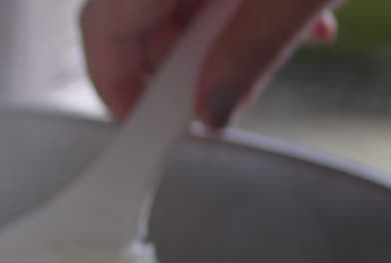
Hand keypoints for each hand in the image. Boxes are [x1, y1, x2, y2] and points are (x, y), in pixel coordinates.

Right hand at [80, 0, 338, 128]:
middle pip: (134, 8)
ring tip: (270, 46)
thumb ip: (249, 54)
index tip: (144, 124)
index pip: (102, 26)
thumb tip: (212, 110)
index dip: (116, 84)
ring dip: (212, 30)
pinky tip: (287, 9)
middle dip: (174, 60)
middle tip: (211, 96)